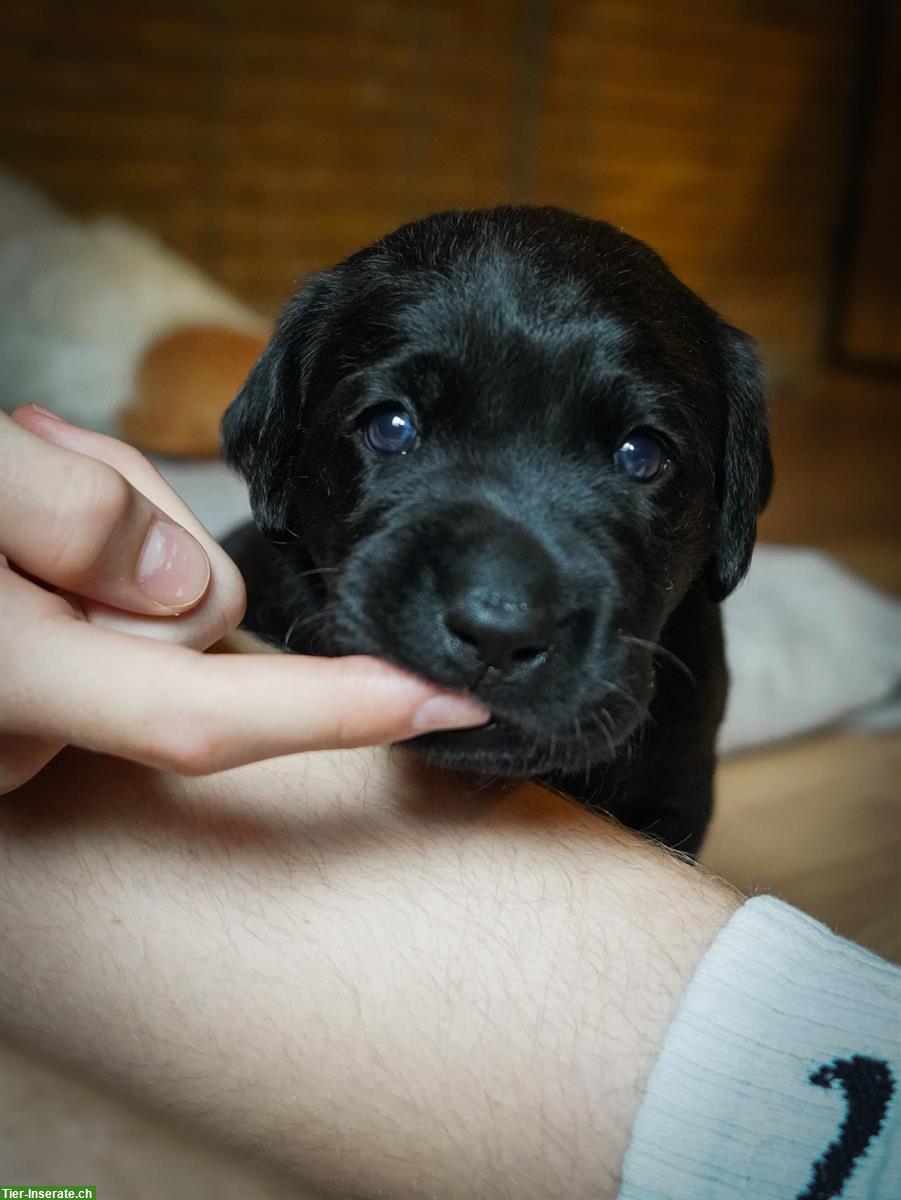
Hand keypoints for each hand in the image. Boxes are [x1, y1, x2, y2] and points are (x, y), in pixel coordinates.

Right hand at [0, 405, 487, 792]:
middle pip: (187, 620)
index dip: (340, 715)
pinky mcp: (30, 686)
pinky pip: (114, 613)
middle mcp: (27, 731)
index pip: (206, 718)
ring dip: (116, 526)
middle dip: (162, 525)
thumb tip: (185, 581)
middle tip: (51, 457)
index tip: (452, 702)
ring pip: (155, 606)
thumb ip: (66, 515)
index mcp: (14, 681)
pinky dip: (94, 556)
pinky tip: (26, 527)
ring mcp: (26, 718)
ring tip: (22, 481)